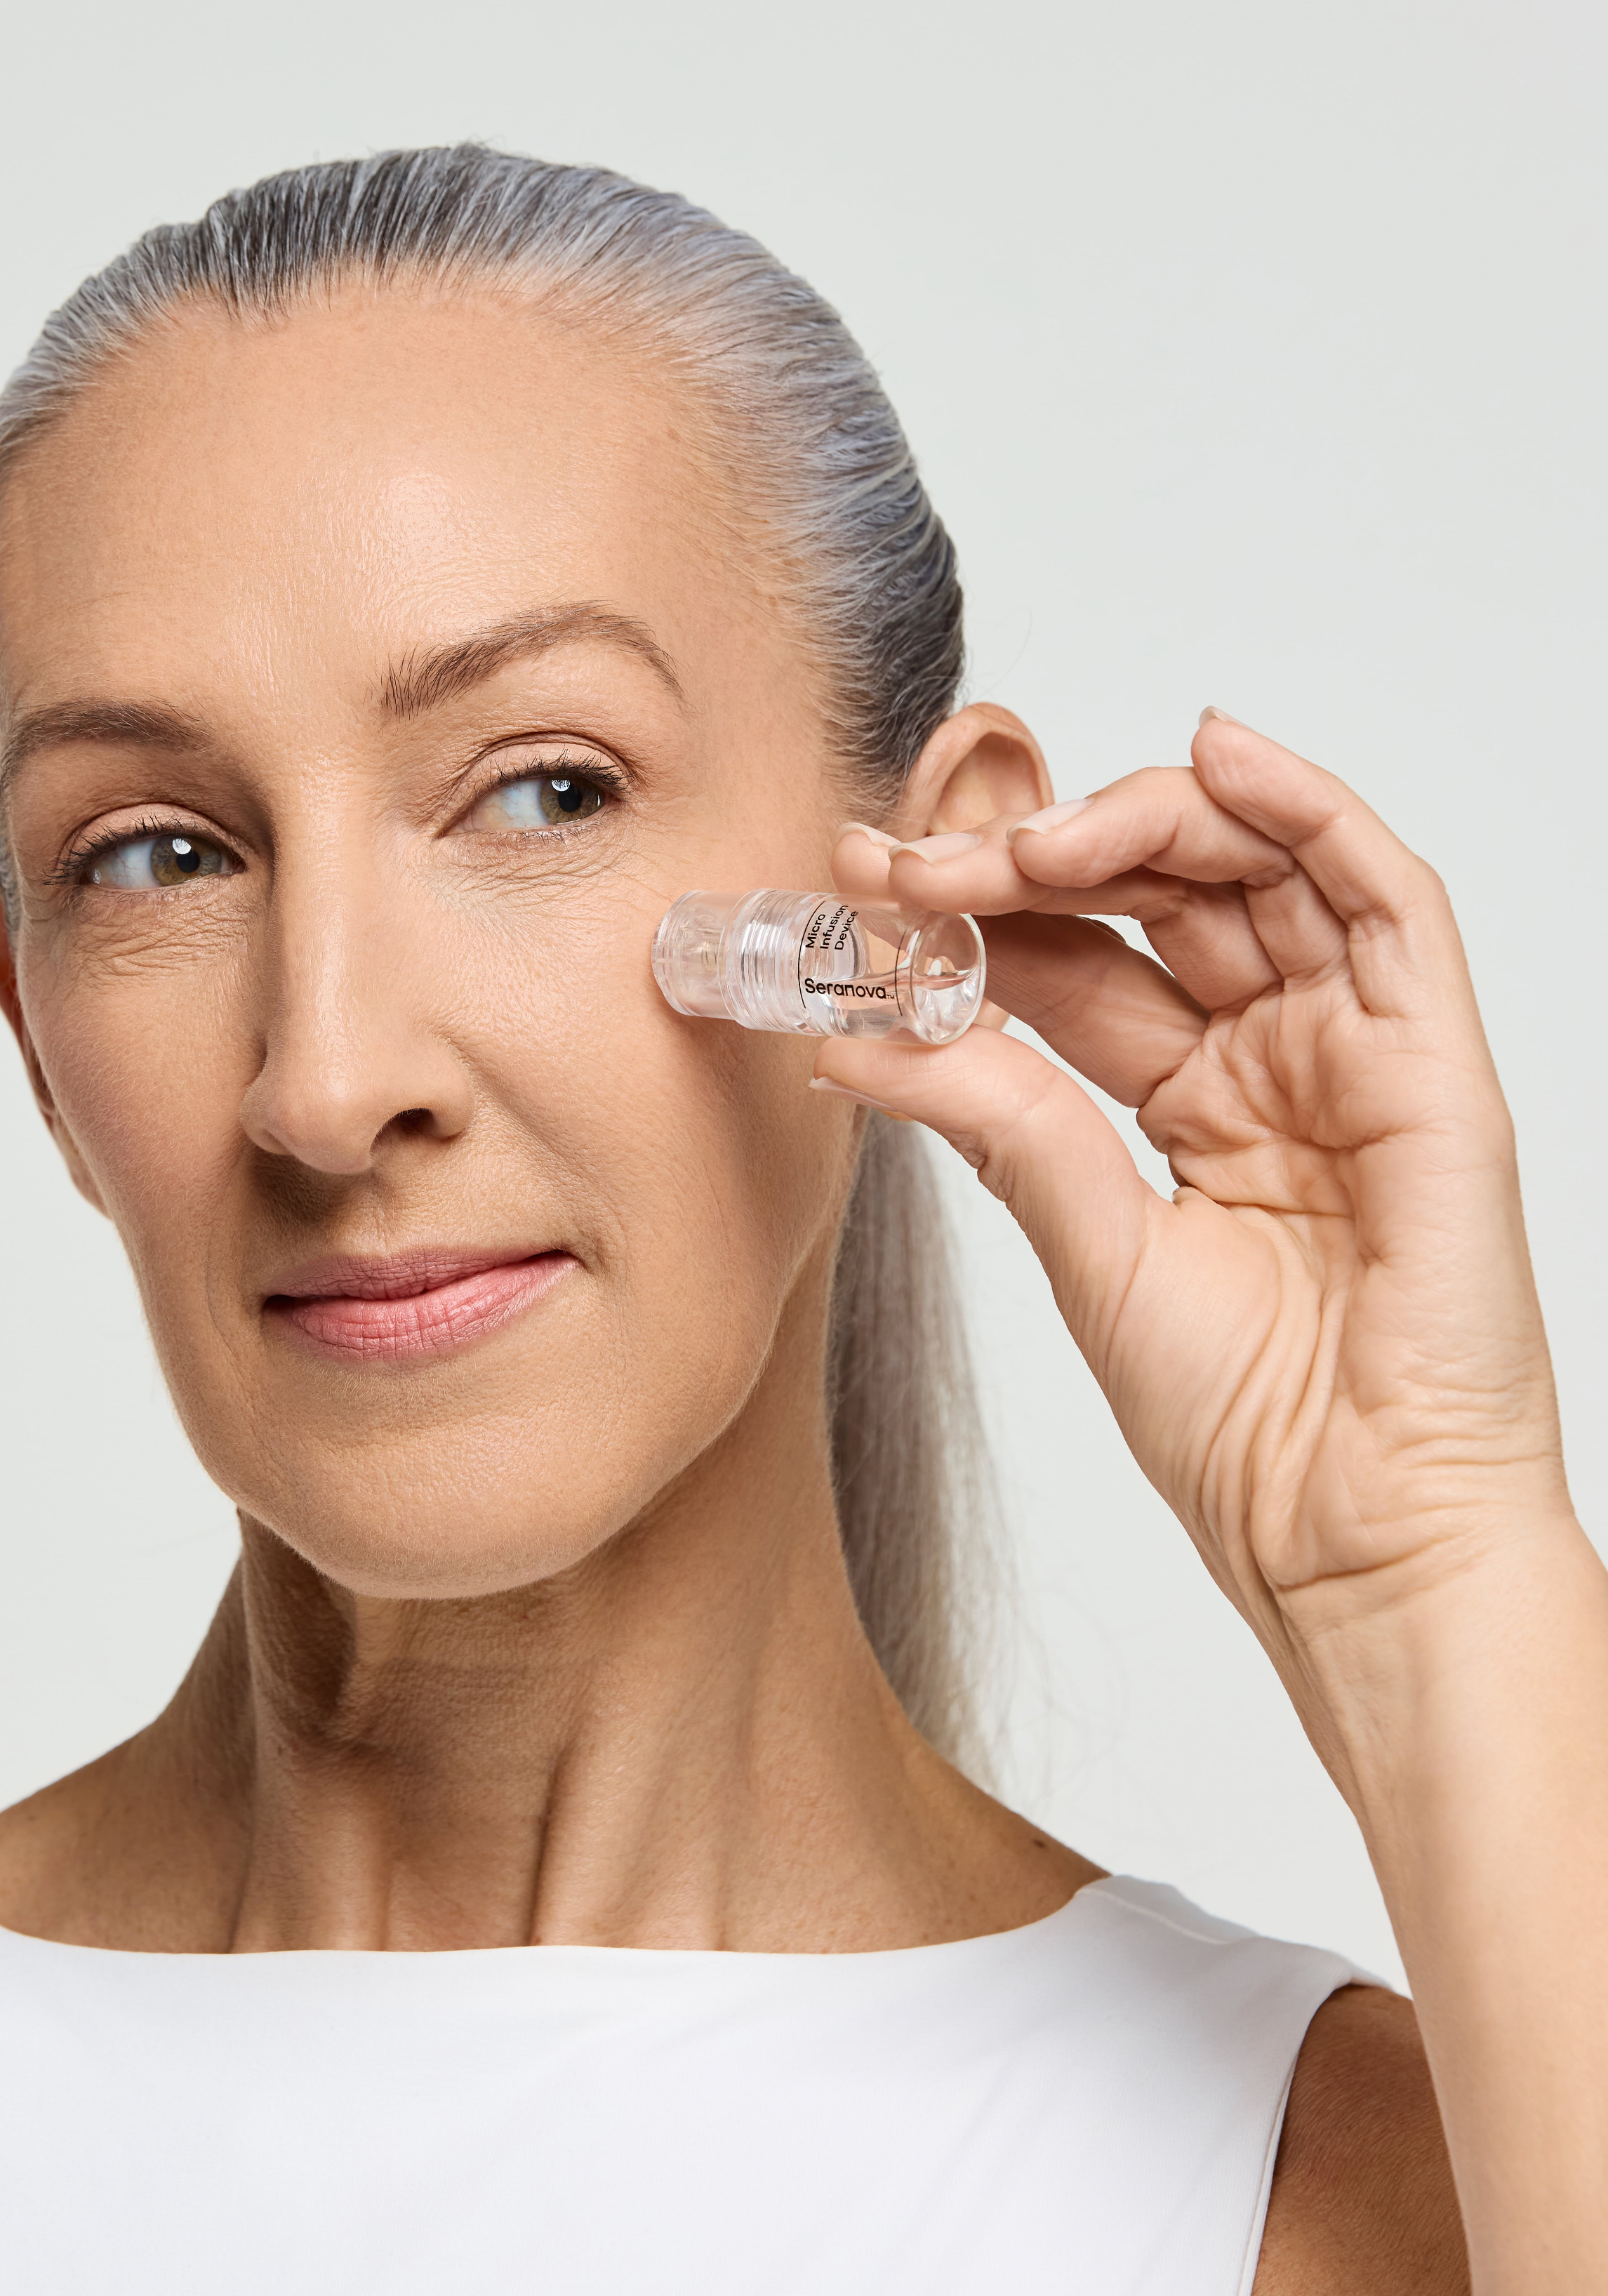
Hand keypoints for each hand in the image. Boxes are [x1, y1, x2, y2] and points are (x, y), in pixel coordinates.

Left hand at [819, 714, 1568, 1680]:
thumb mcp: (1089, 1252)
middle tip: (919, 858)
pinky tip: (1214, 753)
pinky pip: (1386, 897)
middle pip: (1158, 899)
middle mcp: (1275, 1059)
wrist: (1356, 1542)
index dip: (975, 914)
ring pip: (1261, 869)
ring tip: (1028, 831)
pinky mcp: (1433, 1060)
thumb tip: (861, 1037)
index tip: (865, 887)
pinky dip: (1307, 809)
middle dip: (1034, 859)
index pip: (1078, 967)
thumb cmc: (1251, 1434)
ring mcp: (1356, 1051)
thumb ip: (1001, 1123)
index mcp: (1196, 1106)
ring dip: (1141, 821)